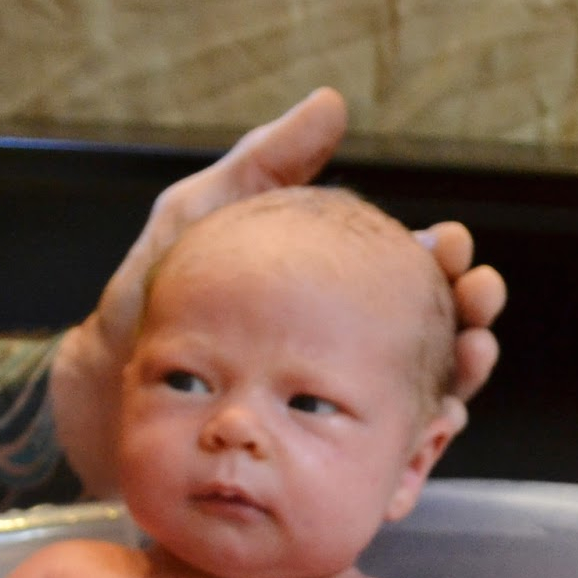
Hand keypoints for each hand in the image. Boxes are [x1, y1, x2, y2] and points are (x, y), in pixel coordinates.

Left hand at [50, 86, 505, 492]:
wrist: (99, 399)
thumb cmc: (142, 307)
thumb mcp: (196, 220)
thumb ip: (263, 165)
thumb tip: (331, 105)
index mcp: (331, 298)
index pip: (413, 275)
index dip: (446, 259)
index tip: (453, 245)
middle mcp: (340, 355)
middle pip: (433, 338)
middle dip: (470, 318)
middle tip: (478, 303)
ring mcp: (329, 413)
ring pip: (419, 405)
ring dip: (456, 389)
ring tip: (466, 373)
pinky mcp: (309, 470)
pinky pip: (376, 471)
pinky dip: (409, 463)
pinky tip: (422, 450)